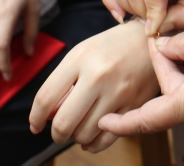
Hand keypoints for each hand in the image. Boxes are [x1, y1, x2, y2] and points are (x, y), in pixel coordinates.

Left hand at [29, 18, 157, 152]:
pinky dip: (94, 143)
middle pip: (64, 122)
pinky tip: (92, 135)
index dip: (35, 118)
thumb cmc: (111, 46)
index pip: (46, 98)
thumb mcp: (82, 53)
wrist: (149, 39)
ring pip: (84, 134)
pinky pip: (106, 139)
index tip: (35, 125)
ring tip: (80, 125)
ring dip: (77, 136)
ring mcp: (118, 93)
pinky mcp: (134, 106)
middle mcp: (98, 76)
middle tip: (58, 132)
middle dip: (56, 134)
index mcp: (80, 59)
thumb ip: (62, 82)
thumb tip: (47, 116)